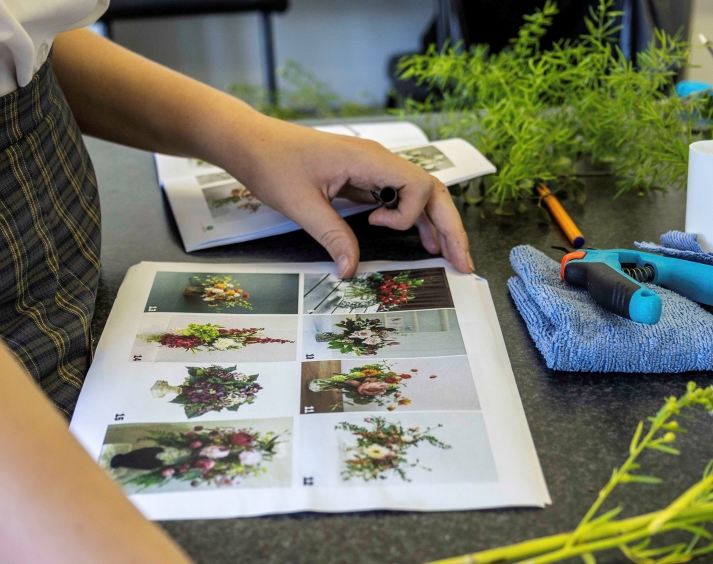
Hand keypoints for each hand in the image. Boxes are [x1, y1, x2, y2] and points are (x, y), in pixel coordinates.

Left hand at [51, 29, 472, 278]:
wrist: (248, 142)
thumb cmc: (272, 163)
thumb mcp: (300, 203)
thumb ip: (331, 236)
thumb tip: (351, 271)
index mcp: (368, 159)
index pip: (418, 185)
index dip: (408, 213)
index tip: (376, 223)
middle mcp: (378, 161)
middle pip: (430, 192)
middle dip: (449, 228)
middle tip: (463, 264)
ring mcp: (372, 169)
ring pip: (419, 195)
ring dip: (435, 226)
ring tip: (448, 258)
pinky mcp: (362, 178)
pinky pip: (398, 198)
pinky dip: (412, 220)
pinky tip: (416, 241)